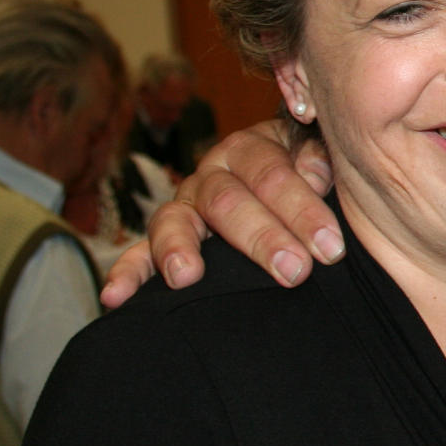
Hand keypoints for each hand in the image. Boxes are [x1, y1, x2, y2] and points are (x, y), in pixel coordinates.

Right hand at [100, 122, 340, 307]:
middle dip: (262, 238)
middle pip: (227, 201)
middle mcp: (212, 173)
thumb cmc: (315, 176)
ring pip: (174, 220)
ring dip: (179, 248)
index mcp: (252, 147)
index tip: (331, 247)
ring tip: (186, 276)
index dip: (302, 209)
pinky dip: (126, 273)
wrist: (295, 184)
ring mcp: (185, 207)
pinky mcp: (165, 240)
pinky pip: (138, 254)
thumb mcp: (321, 156)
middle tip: (294, 271)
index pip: (272, 174)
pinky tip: (114, 298)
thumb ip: (320, 158)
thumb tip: (314, 174)